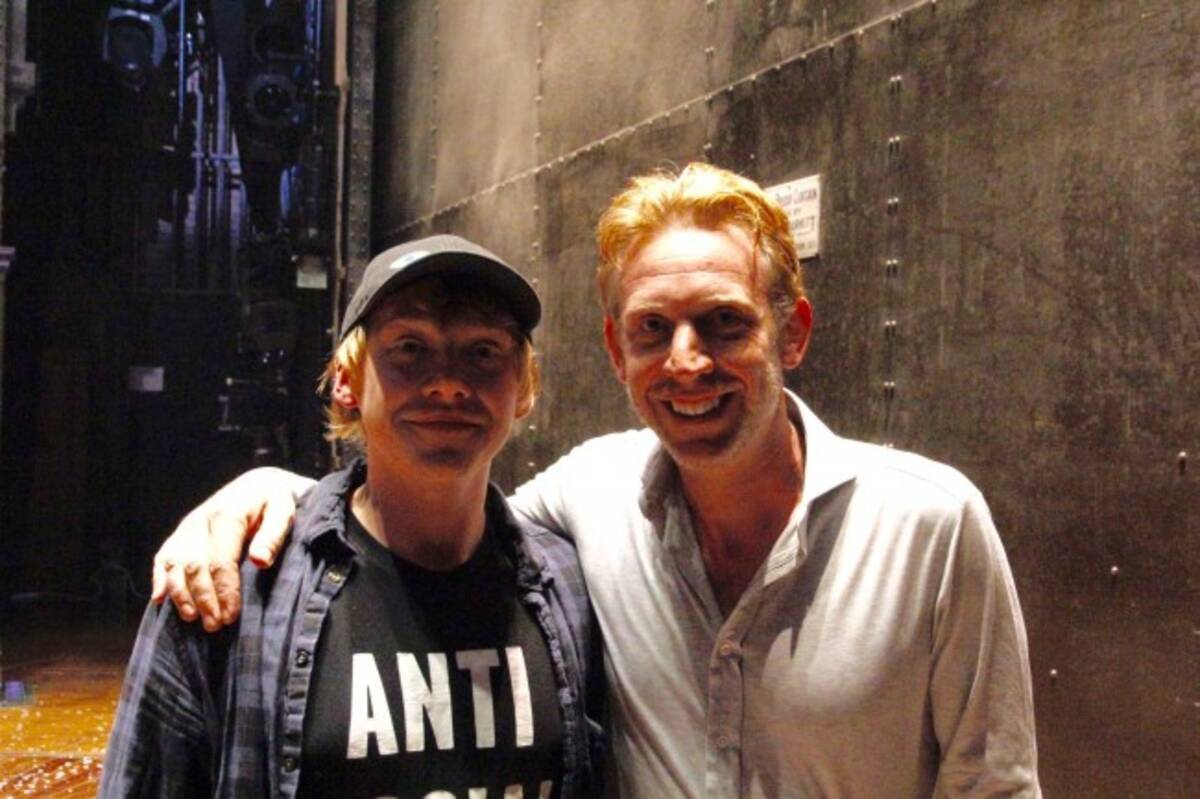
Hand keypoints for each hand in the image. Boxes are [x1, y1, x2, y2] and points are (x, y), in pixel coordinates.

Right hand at [151, 467, 314, 630]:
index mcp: (227, 514)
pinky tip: (159, 600)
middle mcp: (201, 520)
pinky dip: (159, 578)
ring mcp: (188, 526)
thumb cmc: (275, 502)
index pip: (221, 560)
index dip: (224, 591)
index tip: (231, 616)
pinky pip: (164, 556)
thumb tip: (260, 561)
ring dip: (181, 594)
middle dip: (204, 599)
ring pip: (175, 564)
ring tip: (193, 618)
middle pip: (195, 566)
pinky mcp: (181, 533)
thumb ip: (273, 535)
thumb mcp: (284, 512)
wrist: (259, 484)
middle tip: (215, 626)